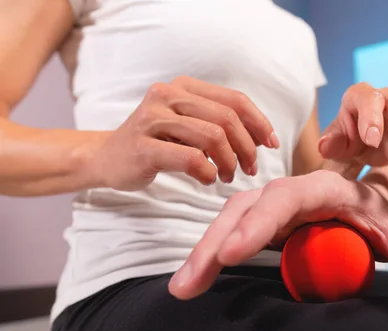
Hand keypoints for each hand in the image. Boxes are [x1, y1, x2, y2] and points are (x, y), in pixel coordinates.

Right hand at [93, 76, 278, 190]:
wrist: (107, 158)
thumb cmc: (156, 144)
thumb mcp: (189, 127)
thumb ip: (221, 125)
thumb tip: (263, 137)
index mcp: (184, 86)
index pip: (235, 99)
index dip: (259, 122)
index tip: (272, 144)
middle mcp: (167, 95)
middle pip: (228, 118)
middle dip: (247, 148)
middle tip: (250, 169)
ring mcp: (152, 119)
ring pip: (213, 137)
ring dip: (229, 162)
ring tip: (228, 176)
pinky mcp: (143, 146)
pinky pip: (191, 159)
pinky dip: (208, 172)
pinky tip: (207, 179)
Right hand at [168, 170, 387, 298]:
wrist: (363, 202)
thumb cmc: (378, 214)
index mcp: (320, 188)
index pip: (284, 198)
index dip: (258, 223)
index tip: (233, 253)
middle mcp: (288, 192)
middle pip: (244, 210)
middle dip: (215, 244)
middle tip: (190, 285)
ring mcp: (269, 206)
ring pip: (228, 221)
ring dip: (203, 253)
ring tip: (181, 290)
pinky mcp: (259, 221)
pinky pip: (228, 233)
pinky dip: (208, 255)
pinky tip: (190, 282)